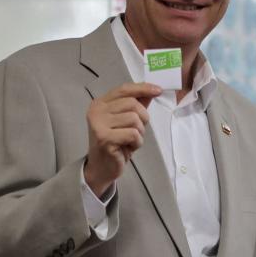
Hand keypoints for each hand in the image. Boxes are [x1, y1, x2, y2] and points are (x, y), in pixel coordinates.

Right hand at [84, 82, 161, 196]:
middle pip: (132, 103)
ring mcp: (99, 125)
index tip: (159, 90)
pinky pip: (133, 134)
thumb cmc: (116, 143)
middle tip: (137, 131)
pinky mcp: (105, 138)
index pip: (124, 89)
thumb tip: (152, 90)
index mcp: (100, 103)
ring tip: (130, 141)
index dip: (143, 88)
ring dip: (140, 132)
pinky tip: (128, 148)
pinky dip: (137, 142)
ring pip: (134, 118)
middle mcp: (97, 111)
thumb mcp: (126, 121)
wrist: (101, 168)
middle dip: (143, 118)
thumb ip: (137, 105)